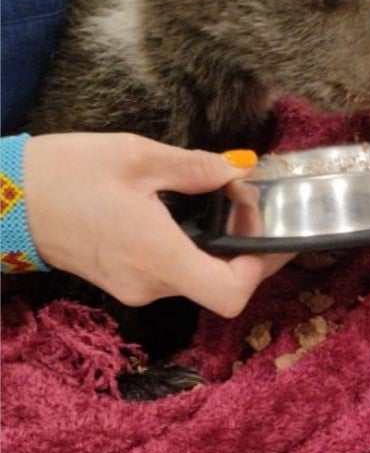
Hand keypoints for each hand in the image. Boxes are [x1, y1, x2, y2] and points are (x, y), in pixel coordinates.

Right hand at [23, 133, 292, 317]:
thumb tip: (241, 168)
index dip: (260, 263)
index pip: (232, 294)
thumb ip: (196, 168)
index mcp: (158, 257)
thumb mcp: (137, 157)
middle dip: (247, 244)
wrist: (3, 198)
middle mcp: (150, 284)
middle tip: (243, 195)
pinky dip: (197, 246)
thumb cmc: (65, 173)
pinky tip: (193, 210)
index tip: (255, 216)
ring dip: (223, 243)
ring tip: (221, 194)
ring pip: (202, 277)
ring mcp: (136, 287)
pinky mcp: (125, 280)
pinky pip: (177, 271)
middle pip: (224, 285)